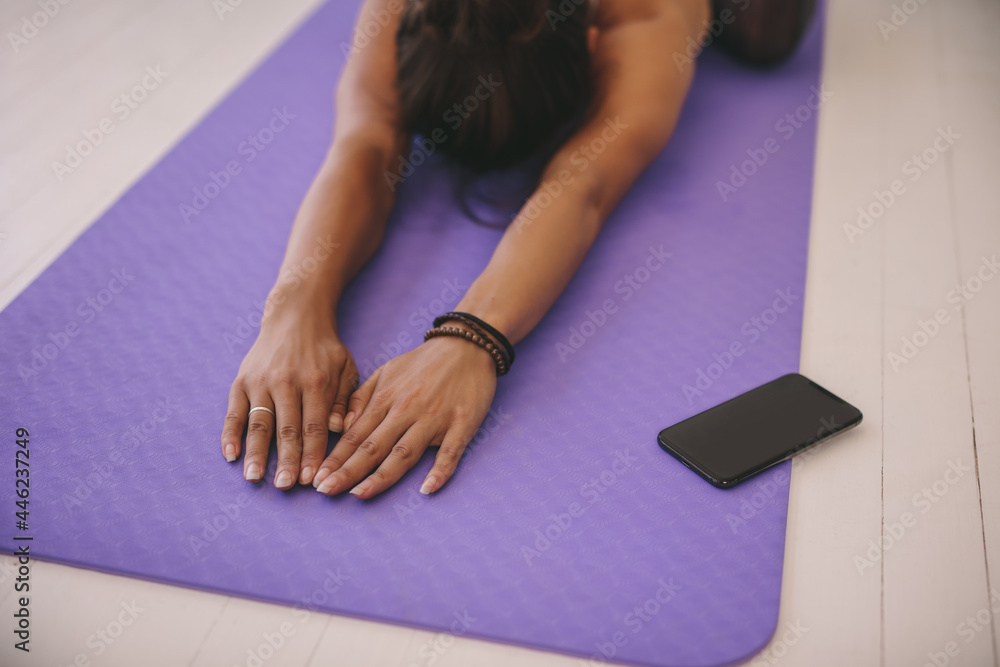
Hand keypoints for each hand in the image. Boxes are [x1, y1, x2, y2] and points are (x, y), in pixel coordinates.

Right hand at [220, 301, 358, 488]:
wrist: (294, 316)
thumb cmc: (325, 349)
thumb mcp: (346, 368)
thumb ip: (345, 400)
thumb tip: (341, 429)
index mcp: (315, 382)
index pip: (314, 426)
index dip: (313, 454)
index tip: (313, 480)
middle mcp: (286, 382)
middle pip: (286, 429)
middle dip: (286, 461)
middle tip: (285, 487)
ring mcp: (261, 382)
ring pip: (258, 423)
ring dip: (256, 453)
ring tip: (254, 478)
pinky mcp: (242, 380)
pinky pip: (234, 411)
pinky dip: (230, 434)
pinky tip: (230, 455)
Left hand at [312, 329, 496, 498]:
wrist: (466, 345)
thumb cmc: (423, 363)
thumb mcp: (386, 371)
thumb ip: (362, 398)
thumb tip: (341, 426)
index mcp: (386, 399)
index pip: (355, 435)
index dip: (336, 458)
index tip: (317, 478)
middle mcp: (406, 410)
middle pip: (373, 447)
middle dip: (347, 471)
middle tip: (325, 491)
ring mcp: (434, 419)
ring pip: (404, 453)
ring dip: (381, 476)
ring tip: (360, 494)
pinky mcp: (462, 424)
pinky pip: (451, 452)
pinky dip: (440, 471)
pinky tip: (427, 489)